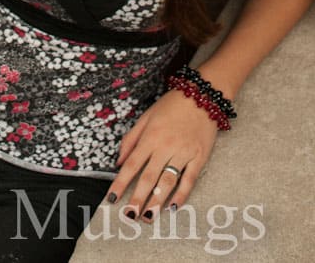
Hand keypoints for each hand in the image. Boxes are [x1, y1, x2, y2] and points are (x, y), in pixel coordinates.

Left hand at [107, 89, 218, 218]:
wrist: (202, 96)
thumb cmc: (171, 105)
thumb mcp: (146, 116)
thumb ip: (131, 139)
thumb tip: (118, 163)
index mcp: (150, 137)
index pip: (131, 164)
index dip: (120, 183)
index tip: (111, 199)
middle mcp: (165, 147)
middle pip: (148, 177)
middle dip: (137, 199)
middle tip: (129, 217)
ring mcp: (183, 153)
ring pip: (167, 182)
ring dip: (157, 201)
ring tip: (148, 217)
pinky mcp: (199, 157)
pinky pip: (189, 180)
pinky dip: (181, 195)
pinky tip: (173, 207)